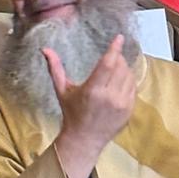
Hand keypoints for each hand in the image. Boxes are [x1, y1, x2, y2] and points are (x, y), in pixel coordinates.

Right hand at [45, 35, 136, 177]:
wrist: (84, 140)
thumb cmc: (72, 113)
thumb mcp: (62, 91)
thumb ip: (55, 69)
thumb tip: (44, 49)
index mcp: (92, 90)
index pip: (108, 64)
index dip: (114, 48)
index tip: (119, 37)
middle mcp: (109, 97)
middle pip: (120, 67)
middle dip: (117, 58)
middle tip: (111, 57)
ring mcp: (122, 104)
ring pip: (129, 76)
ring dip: (123, 69)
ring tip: (114, 70)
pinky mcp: (130, 110)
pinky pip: (133, 88)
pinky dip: (128, 81)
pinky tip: (119, 83)